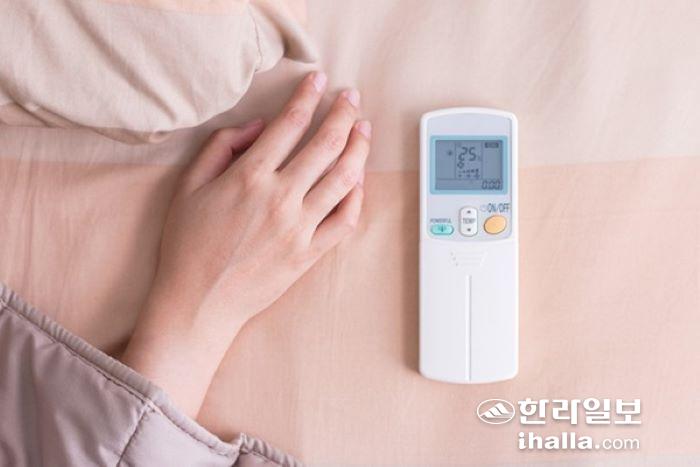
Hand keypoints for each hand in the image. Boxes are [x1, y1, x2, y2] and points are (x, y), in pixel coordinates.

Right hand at [121, 72, 370, 417]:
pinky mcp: (309, 254)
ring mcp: (299, 228)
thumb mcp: (188, 186)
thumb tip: (258, 126)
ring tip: (364, 129)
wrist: (198, 303)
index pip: (290, 125)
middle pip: (326, 144)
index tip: (319, 80)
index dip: (307, 96)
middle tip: (351, 97)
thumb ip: (221, 147)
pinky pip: (345, 220)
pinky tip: (359, 179)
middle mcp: (280, 198)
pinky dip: (357, 196)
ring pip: (344, 178)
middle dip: (343, 114)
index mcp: (249, 177)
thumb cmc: (188, 245)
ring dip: (358, 148)